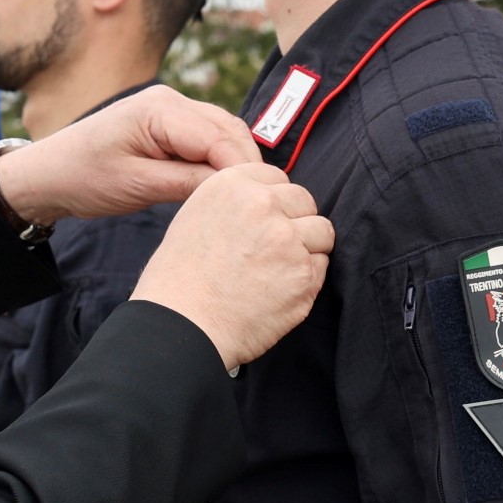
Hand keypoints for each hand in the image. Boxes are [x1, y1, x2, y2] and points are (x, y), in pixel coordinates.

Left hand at [0, 84, 260, 224]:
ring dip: (236, 164)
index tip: (263, 202)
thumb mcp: (137, 186)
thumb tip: (235, 191)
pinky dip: (220, 162)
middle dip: (248, 166)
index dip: (244, 170)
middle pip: (229, 131)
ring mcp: (171, 110)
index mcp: (160, 109)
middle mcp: (171, 101)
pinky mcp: (169, 125)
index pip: (220, 138)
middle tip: (265, 205)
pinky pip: (207, 140)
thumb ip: (188, 184)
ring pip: (223, 134)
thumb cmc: (83, 178)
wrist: (48, 172)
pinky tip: (226, 190)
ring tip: (250, 201)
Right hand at [131, 163, 333, 372]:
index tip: (266, 221)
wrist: (182, 325)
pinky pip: (321, 267)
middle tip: (273, 250)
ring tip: (277, 271)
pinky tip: (277, 292)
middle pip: (304, 201)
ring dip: (307, 249)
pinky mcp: (303, 274)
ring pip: (322, 232)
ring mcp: (287, 239)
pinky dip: (306, 280)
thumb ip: (235, 203)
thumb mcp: (195, 217)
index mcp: (232, 185)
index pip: (277, 177)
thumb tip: (269, 204)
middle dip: (295, 222)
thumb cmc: (180, 280)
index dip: (274, 202)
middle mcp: (262, 204)